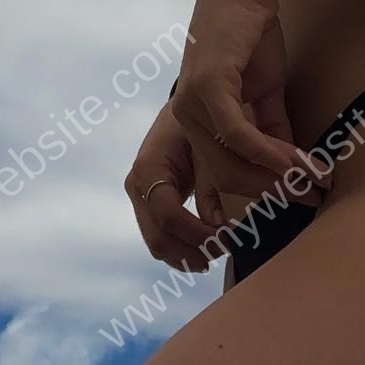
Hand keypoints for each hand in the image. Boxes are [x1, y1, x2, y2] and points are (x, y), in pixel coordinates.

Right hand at [124, 102, 220, 271]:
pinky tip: (205, 251)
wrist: (181, 108)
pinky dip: (182, 248)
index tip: (227, 238)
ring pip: (157, 244)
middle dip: (193, 252)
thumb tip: (223, 220)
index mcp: (148, 169)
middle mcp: (137, 186)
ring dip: (188, 256)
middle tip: (226, 251)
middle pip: (159, 239)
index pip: (169, 216)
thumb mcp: (206, 144)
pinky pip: (160, 236)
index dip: (198, 234)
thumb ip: (212, 181)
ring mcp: (139, 196)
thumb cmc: (195, 121)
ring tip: (218, 254)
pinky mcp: (147, 203)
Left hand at [167, 0, 331, 196]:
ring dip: (277, 177)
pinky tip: (297, 163)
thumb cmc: (251, 33)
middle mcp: (184, 117)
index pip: (214, 176)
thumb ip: (272, 128)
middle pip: (225, 177)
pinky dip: (269, 154)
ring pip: (231, 163)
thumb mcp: (265, 90)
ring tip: (314, 182)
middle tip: (312, 198)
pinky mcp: (207, 88)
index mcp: (195, 120)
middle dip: (272, 193)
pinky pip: (238, 136)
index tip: (287, 212)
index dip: (247, 202)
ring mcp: (191, 103)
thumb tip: (292, 166)